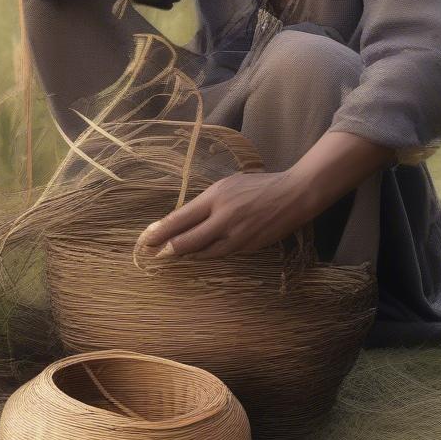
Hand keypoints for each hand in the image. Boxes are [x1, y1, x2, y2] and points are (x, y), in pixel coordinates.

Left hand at [135, 170, 311, 259]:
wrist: (294, 195)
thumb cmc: (256, 186)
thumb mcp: (227, 185)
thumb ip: (205, 203)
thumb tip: (182, 220)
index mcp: (216, 198)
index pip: (181, 218)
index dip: (161, 232)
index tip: (146, 239)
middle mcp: (224, 218)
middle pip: (188, 241)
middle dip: (168, 249)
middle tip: (154, 253)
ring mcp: (237, 236)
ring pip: (204, 253)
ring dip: (188, 254)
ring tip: (174, 254)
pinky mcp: (249, 248)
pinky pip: (223, 254)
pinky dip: (209, 254)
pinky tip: (200, 253)